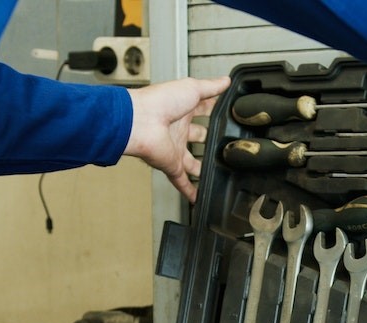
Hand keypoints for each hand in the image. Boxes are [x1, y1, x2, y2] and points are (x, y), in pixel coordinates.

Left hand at [126, 76, 231, 201]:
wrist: (140, 121)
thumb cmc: (159, 101)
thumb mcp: (192, 88)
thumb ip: (211, 87)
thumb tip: (225, 81)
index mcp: (182, 110)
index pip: (202, 111)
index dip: (214, 112)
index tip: (227, 115)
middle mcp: (178, 130)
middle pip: (198, 137)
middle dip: (209, 141)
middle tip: (224, 146)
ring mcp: (174, 148)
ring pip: (192, 162)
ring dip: (202, 168)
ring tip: (217, 173)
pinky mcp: (171, 165)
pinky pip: (181, 181)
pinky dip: (190, 190)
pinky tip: (198, 198)